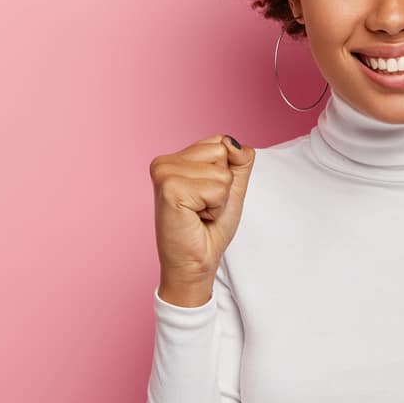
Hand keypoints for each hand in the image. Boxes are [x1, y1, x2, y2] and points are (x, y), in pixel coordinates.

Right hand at [149, 134, 254, 300]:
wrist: (196, 261)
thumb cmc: (210, 226)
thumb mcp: (232, 186)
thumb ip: (239, 160)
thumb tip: (233, 143)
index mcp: (175, 158)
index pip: (221, 142)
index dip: (226, 172)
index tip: (208, 194)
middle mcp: (164, 162)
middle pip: (222, 151)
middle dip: (224, 183)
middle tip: (204, 205)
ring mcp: (164, 174)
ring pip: (223, 172)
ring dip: (220, 197)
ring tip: (200, 212)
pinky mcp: (169, 189)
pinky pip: (218, 188)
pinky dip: (216, 206)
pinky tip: (196, 217)